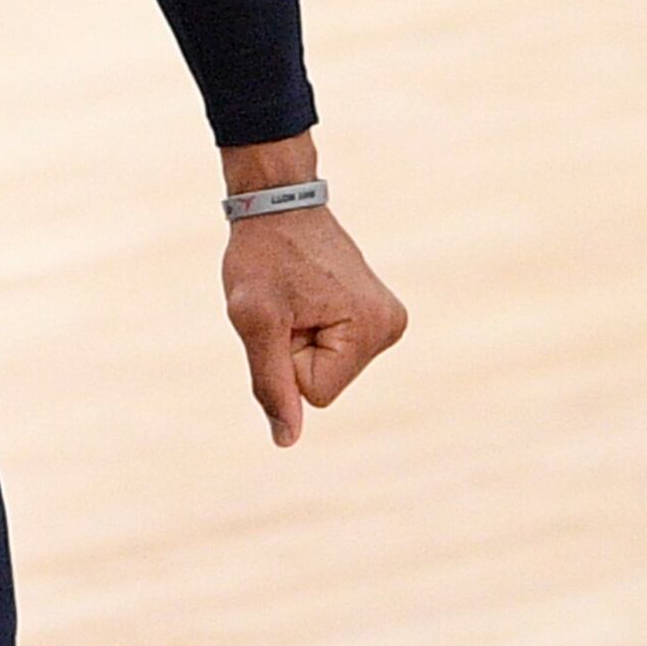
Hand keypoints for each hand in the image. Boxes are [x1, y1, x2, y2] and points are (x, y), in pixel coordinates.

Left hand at [223, 201, 406, 445]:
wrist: (279, 205)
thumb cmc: (263, 256)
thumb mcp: (255, 320)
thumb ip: (270, 383)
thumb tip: (286, 440)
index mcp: (371, 329)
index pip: (315, 393)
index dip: (286, 358)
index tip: (284, 313)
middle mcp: (391, 327)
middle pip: (324, 384)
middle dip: (295, 351)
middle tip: (288, 303)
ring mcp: (388, 322)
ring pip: (327, 370)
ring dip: (301, 340)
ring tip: (298, 297)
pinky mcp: (376, 316)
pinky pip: (332, 352)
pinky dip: (310, 331)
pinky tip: (309, 296)